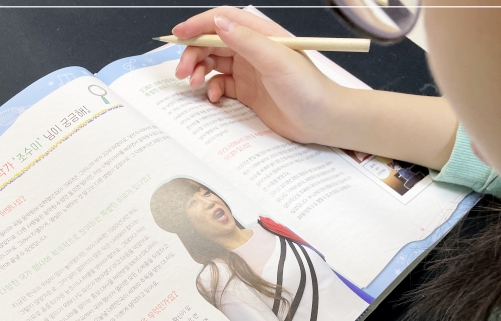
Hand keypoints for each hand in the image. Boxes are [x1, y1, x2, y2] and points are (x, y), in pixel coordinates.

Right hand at [172, 8, 346, 143]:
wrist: (322, 120)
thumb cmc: (307, 89)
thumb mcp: (276, 61)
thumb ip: (247, 41)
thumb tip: (218, 24)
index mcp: (261, 35)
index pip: (223, 21)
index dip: (199, 25)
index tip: (178, 34)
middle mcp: (253, 50)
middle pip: (213, 43)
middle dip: (193, 54)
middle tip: (182, 72)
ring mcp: (250, 71)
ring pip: (213, 64)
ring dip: (199, 71)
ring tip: (193, 84)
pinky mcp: (248, 92)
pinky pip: (221, 85)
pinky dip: (212, 89)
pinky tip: (214, 97)